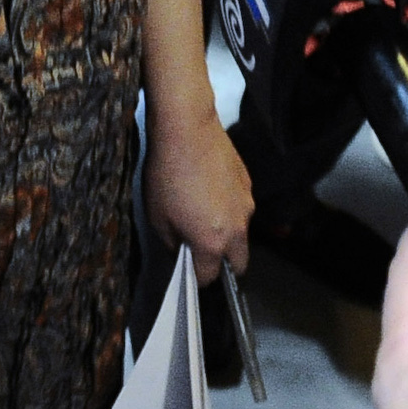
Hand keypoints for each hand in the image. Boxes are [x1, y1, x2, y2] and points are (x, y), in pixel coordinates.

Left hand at [144, 101, 253, 286]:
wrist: (188, 130)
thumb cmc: (167, 176)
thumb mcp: (157, 217)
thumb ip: (173, 244)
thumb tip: (181, 251)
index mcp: (212, 243)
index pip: (209, 277)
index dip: (197, 278)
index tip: (188, 270)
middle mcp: (237, 230)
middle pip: (238, 264)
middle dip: (223, 265)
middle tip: (204, 252)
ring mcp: (247, 207)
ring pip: (242, 236)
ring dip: (229, 237)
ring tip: (206, 217)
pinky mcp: (249, 185)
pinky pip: (243, 210)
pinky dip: (231, 212)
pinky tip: (213, 193)